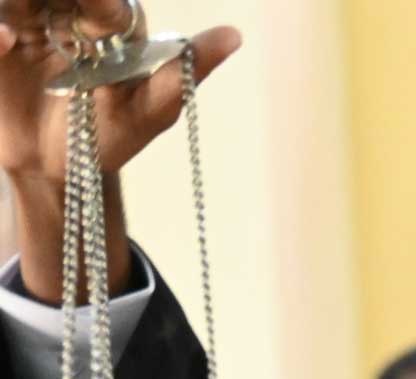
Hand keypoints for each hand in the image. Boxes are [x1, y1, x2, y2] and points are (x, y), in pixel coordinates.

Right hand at [0, 4, 239, 300]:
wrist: (64, 169)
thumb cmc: (116, 135)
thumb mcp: (153, 108)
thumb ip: (187, 69)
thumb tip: (235, 34)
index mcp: (112, 27)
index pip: (107, 3)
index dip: (103, 3)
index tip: (103, 9)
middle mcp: (69, 18)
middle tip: (56, 2)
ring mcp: (30, 29)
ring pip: (21, 4)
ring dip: (20, 3)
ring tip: (20, 22)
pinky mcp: (1, 47)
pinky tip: (4, 42)